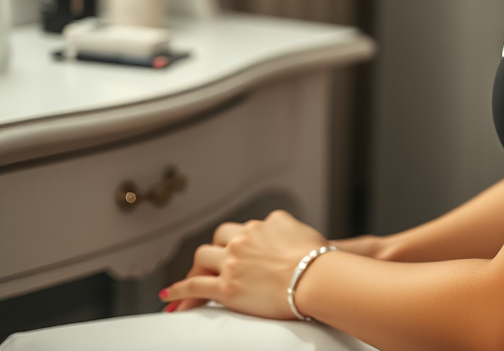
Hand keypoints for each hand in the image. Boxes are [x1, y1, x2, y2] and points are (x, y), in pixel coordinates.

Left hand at [160, 210, 327, 317]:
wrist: (316, 278)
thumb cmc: (320, 261)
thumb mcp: (305, 235)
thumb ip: (289, 232)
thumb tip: (292, 238)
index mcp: (268, 222)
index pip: (247, 227)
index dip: (240, 240)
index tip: (238, 249)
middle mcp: (247, 236)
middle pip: (221, 236)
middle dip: (217, 249)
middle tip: (215, 263)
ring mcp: (234, 260)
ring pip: (204, 256)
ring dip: (199, 267)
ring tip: (194, 278)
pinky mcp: (226, 286)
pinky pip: (194, 286)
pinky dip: (179, 290)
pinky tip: (170, 295)